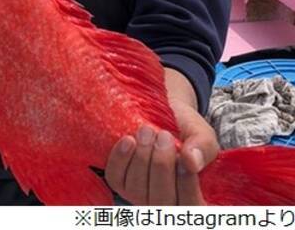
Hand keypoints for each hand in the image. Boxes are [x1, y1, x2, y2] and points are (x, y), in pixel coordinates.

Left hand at [104, 71, 219, 204]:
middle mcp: (164, 203)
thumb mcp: (202, 135)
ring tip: (147, 130)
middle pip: (160, 200)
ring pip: (136, 189)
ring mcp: (139, 195)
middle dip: (161, 164)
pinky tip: (129, 140)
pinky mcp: (119, 182)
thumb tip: (191, 162)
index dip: (186, 183)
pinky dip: (121, 159)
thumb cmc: (186, 130)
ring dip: (142, 157)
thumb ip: (203, 149)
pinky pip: (115, 177)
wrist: (164, 112)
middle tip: (164, 135)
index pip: (189, 206)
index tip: (183, 155)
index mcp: (190, 199)